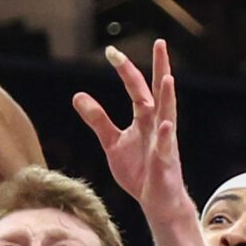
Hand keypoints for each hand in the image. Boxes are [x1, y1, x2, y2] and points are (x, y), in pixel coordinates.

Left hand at [72, 40, 185, 215]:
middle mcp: (158, 125)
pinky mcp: (165, 163)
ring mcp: (164, 143)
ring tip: (168, 77)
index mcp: (145, 119)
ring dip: (168, 97)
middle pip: (158, 93)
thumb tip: (77, 95)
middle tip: (161, 43)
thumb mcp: (112, 143)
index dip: (126, 70)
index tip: (112, 51)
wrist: (156, 202)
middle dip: (160, 68)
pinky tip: (165, 124)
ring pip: (168, 115)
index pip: (137, 89)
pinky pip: (166, 147)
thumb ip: (98, 120)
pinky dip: (165, 136)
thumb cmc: (139, 171)